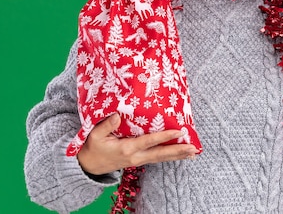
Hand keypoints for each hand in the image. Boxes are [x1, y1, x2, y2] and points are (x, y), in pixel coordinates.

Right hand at [76, 113, 199, 175]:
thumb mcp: (95, 135)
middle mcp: (136, 157)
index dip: (164, 136)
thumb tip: (118, 115)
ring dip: (178, 155)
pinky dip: (170, 156)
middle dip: (178, 151)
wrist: (89, 165)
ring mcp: (138, 161)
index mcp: (127, 148)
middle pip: (160, 154)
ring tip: (193, 152)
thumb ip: (107, 125)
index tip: (178, 131)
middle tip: (193, 148)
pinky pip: (157, 158)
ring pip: (161, 158)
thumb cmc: (93, 147)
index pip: (149, 141)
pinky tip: (181, 155)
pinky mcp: (139, 161)